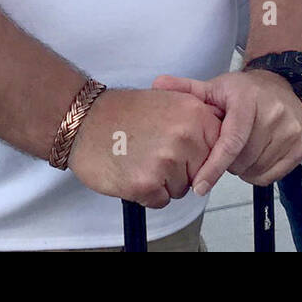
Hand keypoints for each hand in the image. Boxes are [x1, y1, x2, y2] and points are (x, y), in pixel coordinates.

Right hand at [67, 88, 221, 208]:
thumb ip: (195, 119)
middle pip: (200, 172)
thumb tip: (213, 141)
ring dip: (163, 182)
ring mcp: (166, 161)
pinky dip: (147, 194)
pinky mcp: (146, 184)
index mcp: (195, 113)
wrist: (84, 121)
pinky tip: (132, 172)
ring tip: (141, 160)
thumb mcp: (168, 100)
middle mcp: (185, 136)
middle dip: (182, 170)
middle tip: (156, 154)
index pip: (217, 148)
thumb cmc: (122, 112)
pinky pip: (161, 201)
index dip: (199, 154)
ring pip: (181, 189)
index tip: (185, 152)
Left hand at [152, 69, 301, 192]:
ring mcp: (291, 130)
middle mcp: (273, 114)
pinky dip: (258, 173)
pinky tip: (255, 156)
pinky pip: (272, 175)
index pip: (231, 141)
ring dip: (243, 169)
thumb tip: (156, 84)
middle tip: (226, 149)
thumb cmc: (244, 91)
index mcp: (247, 100)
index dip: (214, 166)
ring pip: (256, 169)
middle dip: (228, 163)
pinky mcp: (301, 145)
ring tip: (241, 150)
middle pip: (242, 160)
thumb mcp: (216, 87)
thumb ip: (187, 89)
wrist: (283, 84)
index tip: (199, 186)